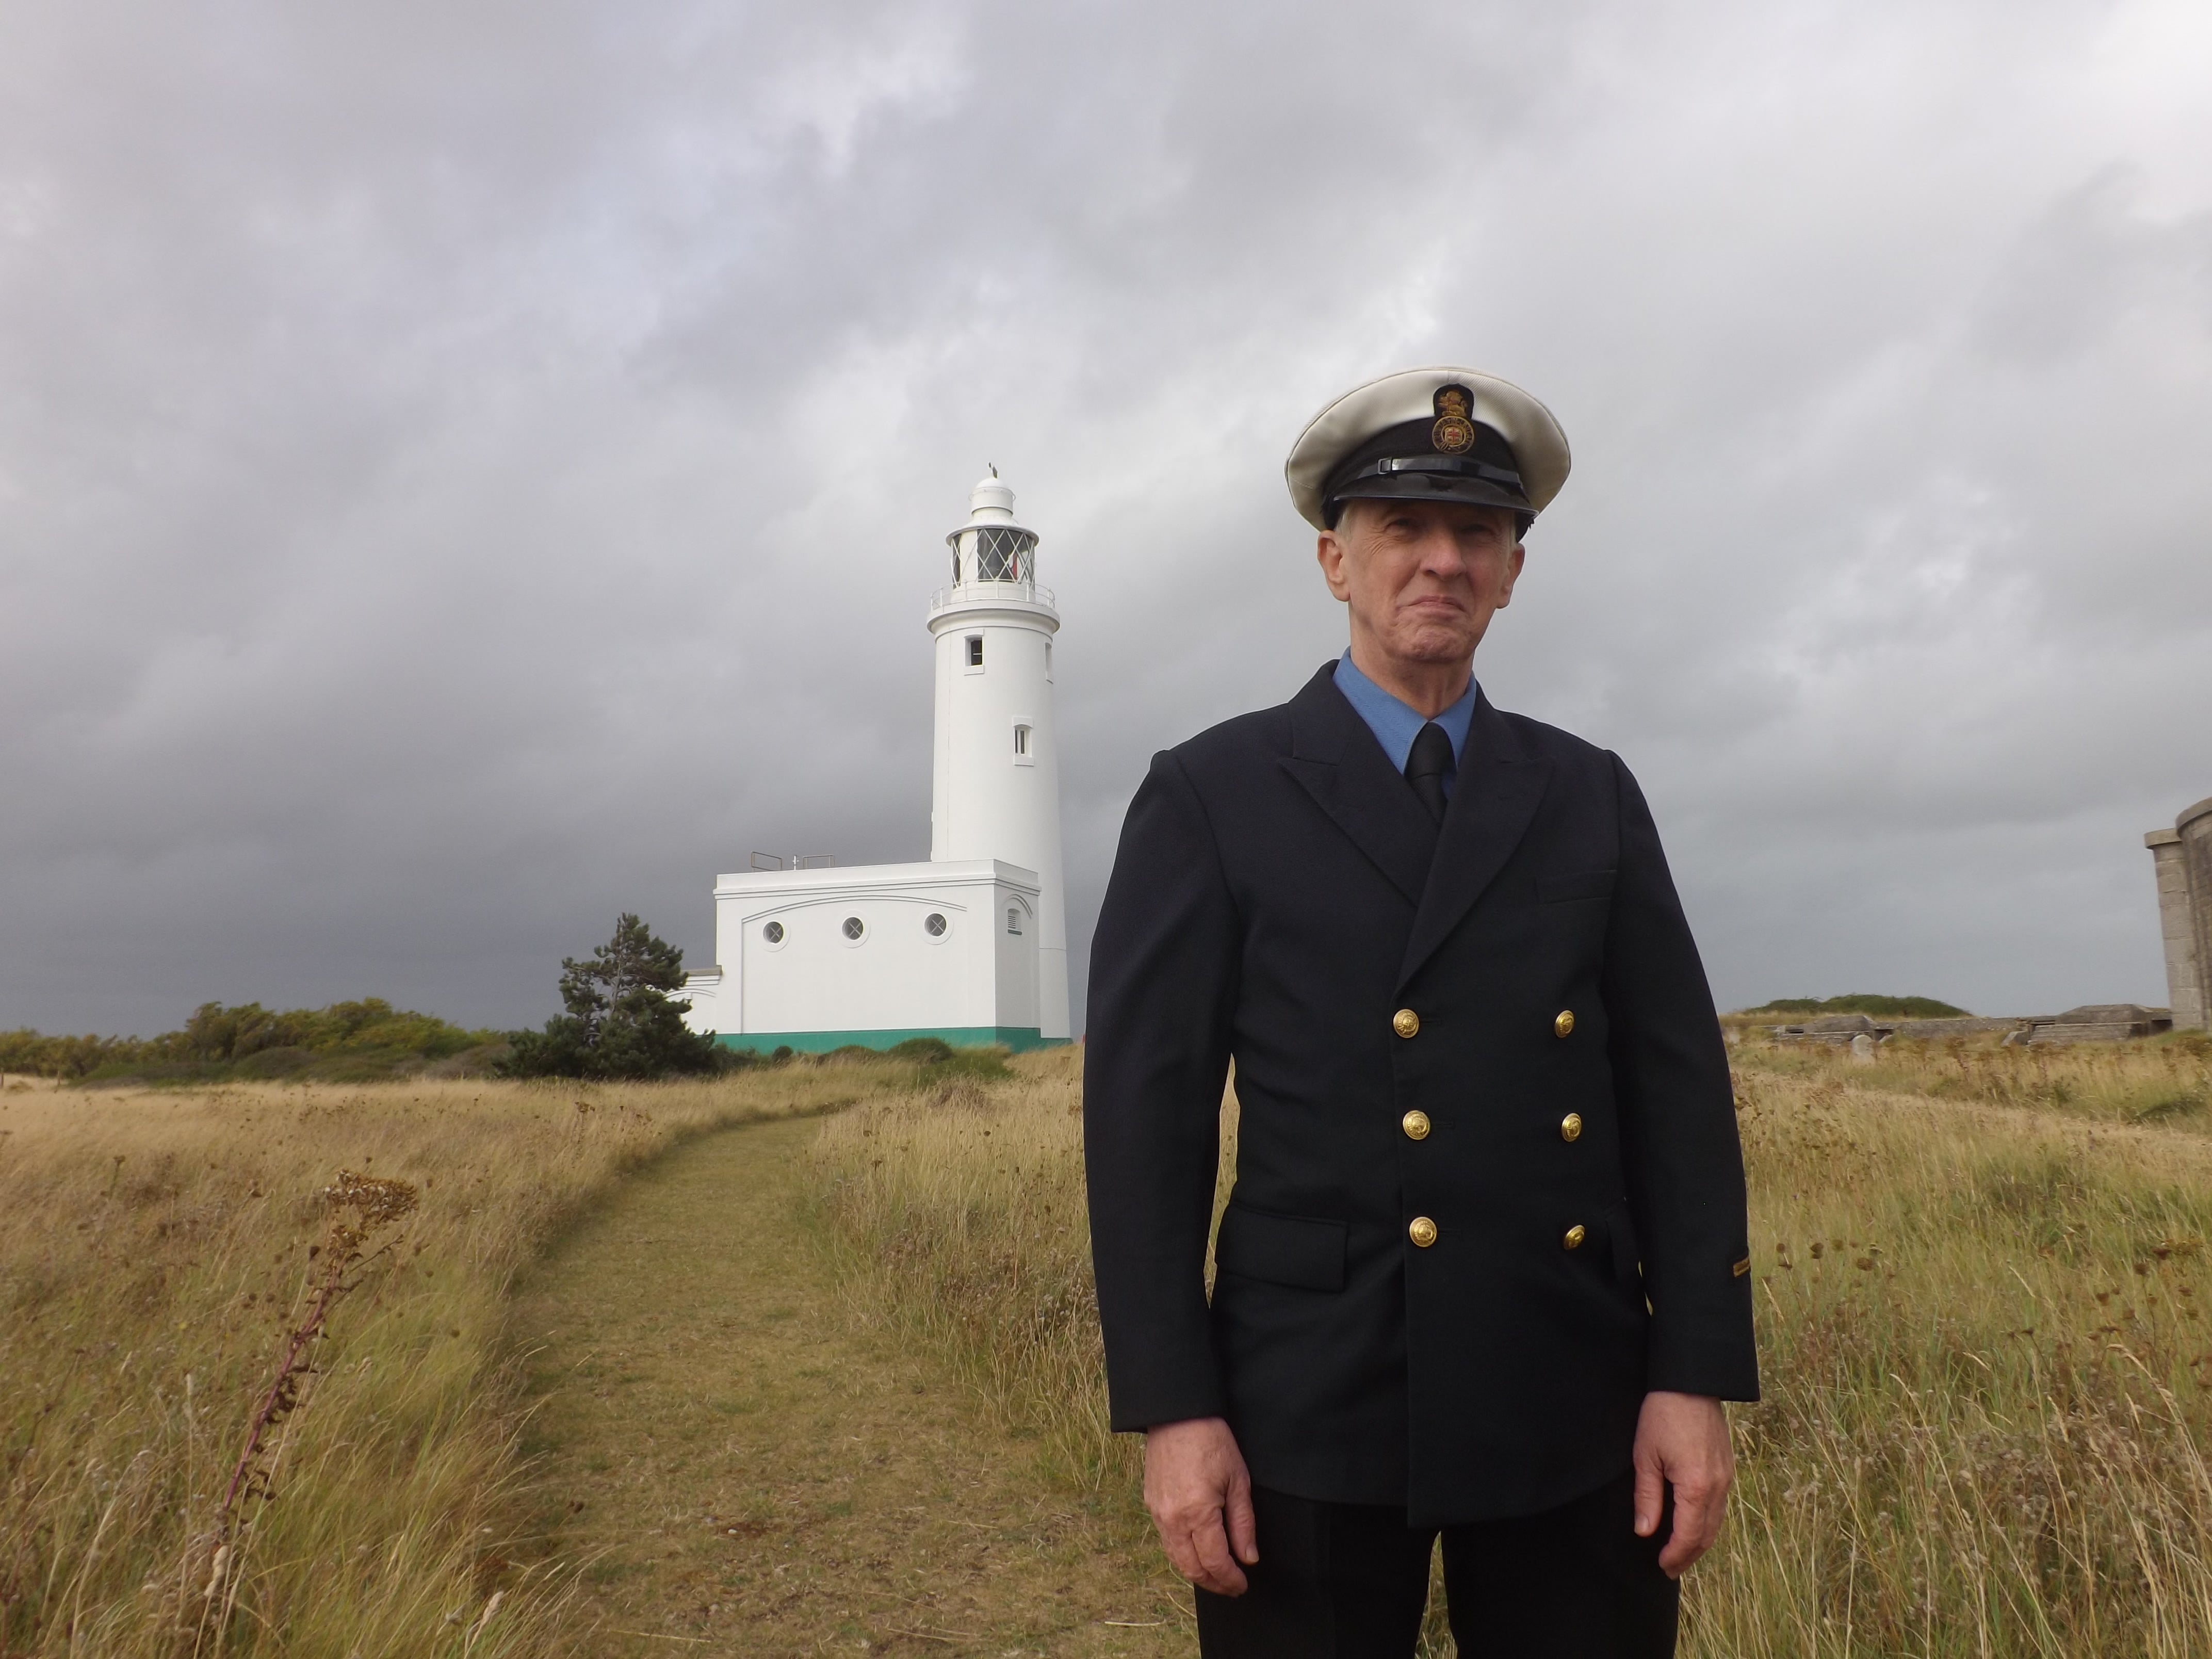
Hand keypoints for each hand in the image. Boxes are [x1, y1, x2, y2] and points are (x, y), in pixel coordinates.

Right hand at [1143, 1416, 1258, 1595]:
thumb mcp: (1238, 1480)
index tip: (1242, 1585)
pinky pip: (1166, 1540)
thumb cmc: (1212, 1442)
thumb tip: (1248, 1558)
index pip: (1214, 1562)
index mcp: (1198, 1513)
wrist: (1178, 1415)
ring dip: (1196, 1572)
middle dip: (1214, 1583)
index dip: (1230, 1579)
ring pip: (1176, 1558)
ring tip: (1216, 1575)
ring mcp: (1158, 1513)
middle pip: (1192, 1568)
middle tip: (1232, 1587)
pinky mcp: (1151, 1504)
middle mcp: (1173, 1519)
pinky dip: (1182, 1555)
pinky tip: (1197, 1553)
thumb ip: (1243, 1523)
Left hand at [1632, 1391, 1733, 1576]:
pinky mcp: (1728, 1468)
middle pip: (1707, 1534)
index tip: (1662, 1566)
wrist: (1690, 1382)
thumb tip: (1645, 1531)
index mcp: (1697, 1486)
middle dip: (1688, 1555)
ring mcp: (1727, 1477)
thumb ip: (1647, 1497)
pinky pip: (1720, 1506)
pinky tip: (1693, 1525)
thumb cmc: (1662, 1415)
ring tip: (1680, 1553)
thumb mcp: (1645, 1456)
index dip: (1675, 1555)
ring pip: (1717, 1522)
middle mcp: (1719, 1486)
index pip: (1689, 1535)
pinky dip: (1707, 1523)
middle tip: (1670, 1568)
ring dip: (1700, 1542)